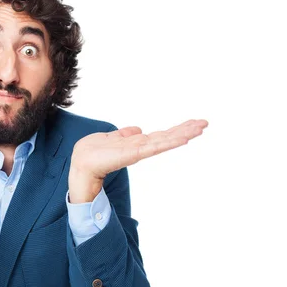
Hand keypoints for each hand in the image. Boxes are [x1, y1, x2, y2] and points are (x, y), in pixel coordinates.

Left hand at [71, 119, 208, 180]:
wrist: (81, 163)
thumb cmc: (91, 152)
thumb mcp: (110, 138)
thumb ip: (124, 134)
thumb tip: (137, 129)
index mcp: (136, 143)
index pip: (160, 135)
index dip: (176, 130)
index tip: (193, 123)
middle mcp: (140, 147)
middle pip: (167, 137)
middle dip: (186, 130)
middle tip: (205, 123)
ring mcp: (139, 151)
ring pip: (165, 141)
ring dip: (183, 134)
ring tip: (200, 128)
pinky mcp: (134, 153)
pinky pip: (156, 147)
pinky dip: (169, 143)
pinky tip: (183, 139)